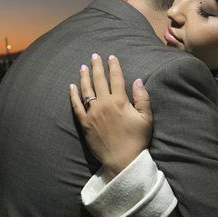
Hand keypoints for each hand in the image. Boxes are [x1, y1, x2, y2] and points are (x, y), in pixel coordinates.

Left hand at [68, 53, 152, 175]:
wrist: (122, 159)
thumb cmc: (136, 139)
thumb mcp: (146, 118)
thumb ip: (142, 98)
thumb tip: (138, 80)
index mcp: (120, 101)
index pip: (116, 78)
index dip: (114, 66)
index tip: (111, 57)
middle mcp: (104, 104)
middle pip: (99, 80)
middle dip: (97, 66)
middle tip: (94, 56)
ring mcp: (92, 113)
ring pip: (86, 90)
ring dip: (84, 76)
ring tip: (83, 67)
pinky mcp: (84, 123)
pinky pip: (76, 106)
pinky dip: (73, 95)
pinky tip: (71, 86)